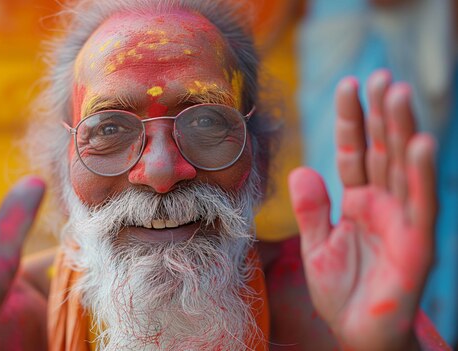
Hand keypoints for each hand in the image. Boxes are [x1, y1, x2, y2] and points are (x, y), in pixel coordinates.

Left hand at [289, 70, 435, 350]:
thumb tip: (302, 170)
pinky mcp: (418, 242)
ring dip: (401, 130)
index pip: (354, 152)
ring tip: (396, 92)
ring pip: (402, 167)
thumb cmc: (340, 292)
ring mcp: (402, 219)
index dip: (351, 121)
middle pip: (381, 151)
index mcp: (357, 202)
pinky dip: (421, 174)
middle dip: (380, 114)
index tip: (348, 85)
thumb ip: (311, 210)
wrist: (357, 333)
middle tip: (380, 75)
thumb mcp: (316, 247)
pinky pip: (420, 203)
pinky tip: (420, 143)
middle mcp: (383, 204)